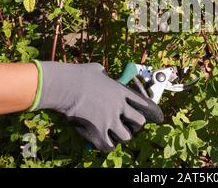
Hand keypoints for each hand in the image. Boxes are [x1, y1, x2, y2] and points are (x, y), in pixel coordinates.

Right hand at [33, 61, 163, 151]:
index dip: (148, 110)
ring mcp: (110, 120)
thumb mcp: (95, 69)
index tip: (150, 115)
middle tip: (128, 126)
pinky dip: (107, 146)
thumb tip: (100, 72)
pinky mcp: (98, 132)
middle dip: (135, 125)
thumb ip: (102, 74)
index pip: (142, 103)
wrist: (67, 86)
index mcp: (121, 92)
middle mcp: (119, 107)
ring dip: (122, 137)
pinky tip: (104, 144)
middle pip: (139, 122)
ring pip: (126, 136)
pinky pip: (109, 146)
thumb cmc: (78, 75)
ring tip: (115, 136)